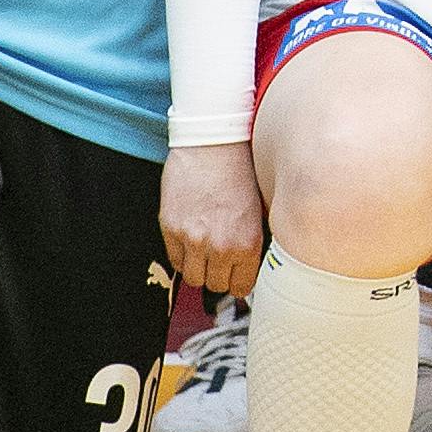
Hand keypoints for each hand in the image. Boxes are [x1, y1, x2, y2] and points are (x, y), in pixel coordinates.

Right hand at [159, 144, 269, 299]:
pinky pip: (175, 260)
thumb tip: (251, 270)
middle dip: (220, 276)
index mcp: (248, 243)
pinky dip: (183, 256)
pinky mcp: (171, 228)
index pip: (242, 287)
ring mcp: (193, 239)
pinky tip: (191, 242)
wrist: (213, 144)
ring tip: (206, 252)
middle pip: (216, 286)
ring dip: (200, 269)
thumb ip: (254, 244)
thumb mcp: (260, 211)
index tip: (237, 275)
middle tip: (222, 262)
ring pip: (194, 278)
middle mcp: (220, 246)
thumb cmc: (241, 171)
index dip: (239, 282)